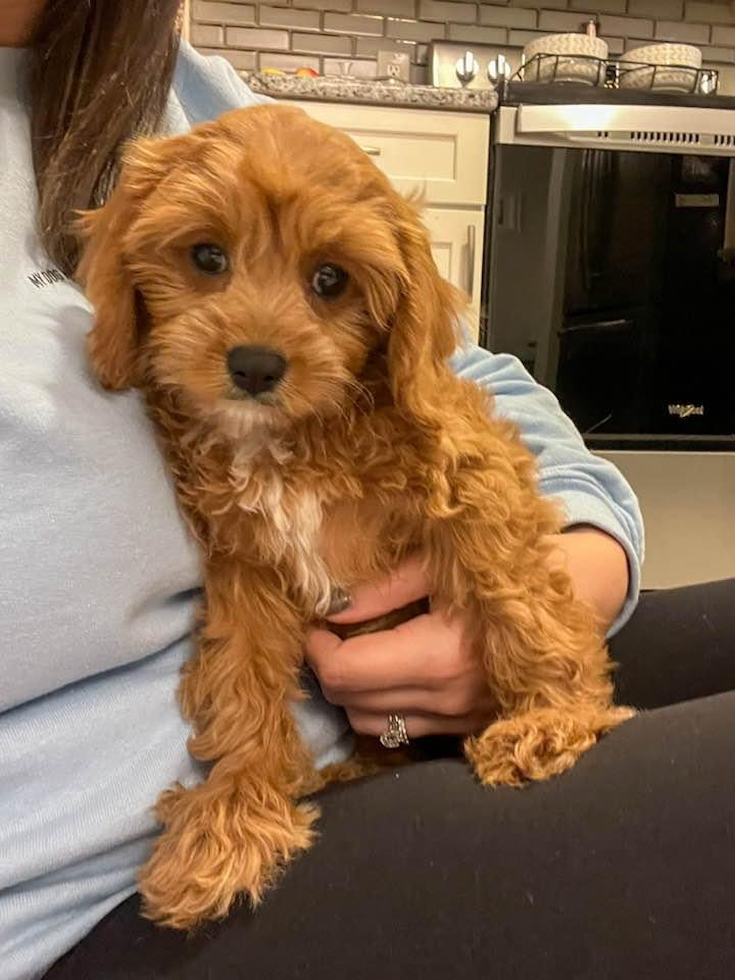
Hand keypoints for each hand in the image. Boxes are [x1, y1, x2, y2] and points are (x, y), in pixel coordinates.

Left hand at [305, 555, 494, 739]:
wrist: (577, 595)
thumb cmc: (503, 568)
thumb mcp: (439, 564)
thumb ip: (381, 589)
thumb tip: (329, 611)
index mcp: (440, 658)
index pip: (346, 673)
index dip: (317, 648)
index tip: (317, 622)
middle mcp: (449, 702)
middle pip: (352, 705)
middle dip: (330, 668)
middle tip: (331, 633)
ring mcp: (462, 722)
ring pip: (373, 724)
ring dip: (354, 692)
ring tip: (358, 651)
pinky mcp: (470, 729)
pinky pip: (404, 730)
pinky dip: (384, 705)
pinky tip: (391, 671)